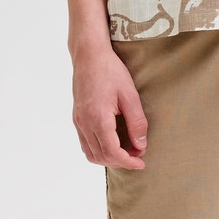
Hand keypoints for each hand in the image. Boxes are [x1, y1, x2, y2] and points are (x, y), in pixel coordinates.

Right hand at [72, 46, 147, 168]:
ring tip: (127, 150)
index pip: (112, 152)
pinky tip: (113, 142)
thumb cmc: (111, 71)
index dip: (128, 162)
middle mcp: (84, 123)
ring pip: (91, 153)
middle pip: (101, 156)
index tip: (141, 163)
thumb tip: (141, 146)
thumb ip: (137, 123)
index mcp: (98, 118)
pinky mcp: (76, 117)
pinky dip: (99, 150)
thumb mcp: (130, 95)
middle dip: (121, 161)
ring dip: (109, 157)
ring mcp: (78, 121)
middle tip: (138, 155)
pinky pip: (85, 143)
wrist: (89, 55)